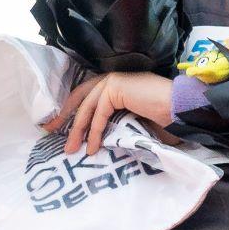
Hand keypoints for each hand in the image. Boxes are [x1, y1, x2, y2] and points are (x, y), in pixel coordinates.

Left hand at [47, 70, 176, 157]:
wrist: (179, 107)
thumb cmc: (163, 116)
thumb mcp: (131, 118)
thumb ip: (114, 120)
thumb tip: (96, 138)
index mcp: (112, 84)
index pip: (84, 96)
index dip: (70, 111)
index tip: (58, 127)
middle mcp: (109, 79)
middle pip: (79, 99)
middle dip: (63, 118)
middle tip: (49, 133)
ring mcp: (112, 81)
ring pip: (86, 108)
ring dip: (77, 130)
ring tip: (71, 150)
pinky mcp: (116, 89)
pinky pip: (99, 114)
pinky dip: (95, 132)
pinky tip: (92, 147)